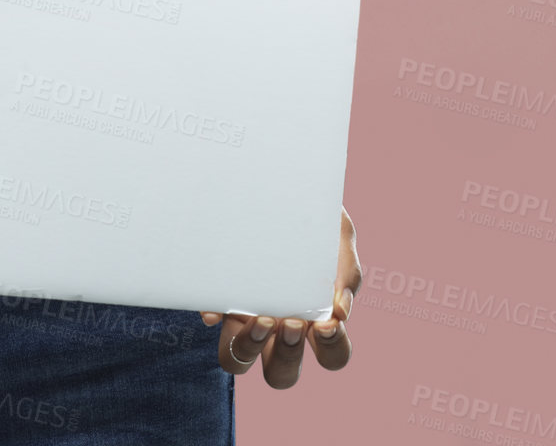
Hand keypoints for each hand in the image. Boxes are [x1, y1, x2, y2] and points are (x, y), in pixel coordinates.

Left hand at [198, 205, 360, 387]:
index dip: (332, 349)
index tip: (327, 322)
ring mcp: (244, 314)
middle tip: (290, 322)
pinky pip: (209, 317)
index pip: (332, 356)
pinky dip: (213, 313)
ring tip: (259, 316)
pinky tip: (219, 300)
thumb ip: (346, 272)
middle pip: (282, 374)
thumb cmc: (317, 217)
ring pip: (237, 361)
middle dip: (287, 355)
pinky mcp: (218, 293)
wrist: (280, 181)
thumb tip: (338, 311)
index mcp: (316, 318)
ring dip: (249, 347)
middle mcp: (278, 326)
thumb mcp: (339, 235)